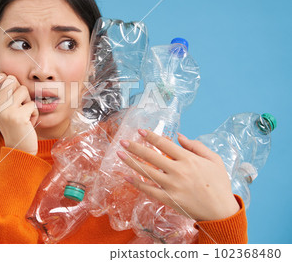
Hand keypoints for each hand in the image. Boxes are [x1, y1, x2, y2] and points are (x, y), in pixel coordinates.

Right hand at [0, 73, 38, 154]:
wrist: (19, 148)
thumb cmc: (15, 127)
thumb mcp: (4, 110)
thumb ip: (2, 93)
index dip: (5, 79)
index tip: (10, 93)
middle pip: (11, 79)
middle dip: (20, 90)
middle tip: (19, 105)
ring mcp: (6, 111)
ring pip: (23, 90)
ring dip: (28, 102)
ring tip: (24, 114)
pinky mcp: (18, 117)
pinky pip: (32, 105)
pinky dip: (34, 114)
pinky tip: (28, 123)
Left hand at [117, 129, 240, 221]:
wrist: (222, 211)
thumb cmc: (219, 184)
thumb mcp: (214, 160)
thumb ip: (196, 146)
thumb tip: (179, 136)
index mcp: (188, 159)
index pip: (165, 144)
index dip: (151, 136)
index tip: (140, 131)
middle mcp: (178, 171)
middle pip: (151, 156)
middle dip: (135, 147)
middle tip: (122, 141)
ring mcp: (172, 186)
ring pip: (146, 171)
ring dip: (131, 162)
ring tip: (119, 155)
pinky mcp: (169, 199)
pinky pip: (149, 190)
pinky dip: (136, 183)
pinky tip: (126, 177)